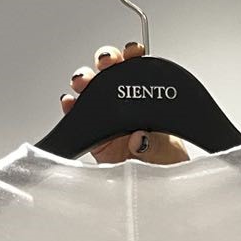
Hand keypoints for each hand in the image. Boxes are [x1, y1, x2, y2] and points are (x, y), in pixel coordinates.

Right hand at [61, 43, 189, 164]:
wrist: (155, 188)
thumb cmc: (166, 163)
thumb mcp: (170, 153)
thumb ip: (156, 145)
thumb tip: (140, 138)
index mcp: (147, 98)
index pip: (138, 68)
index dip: (132, 54)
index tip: (132, 52)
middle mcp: (125, 103)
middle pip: (110, 70)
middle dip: (106, 59)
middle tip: (107, 63)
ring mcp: (107, 117)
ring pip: (91, 87)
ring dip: (84, 78)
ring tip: (83, 82)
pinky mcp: (94, 135)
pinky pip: (78, 116)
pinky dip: (71, 107)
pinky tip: (70, 103)